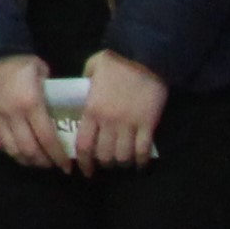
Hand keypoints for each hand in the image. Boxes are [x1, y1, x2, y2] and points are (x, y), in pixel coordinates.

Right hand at [0, 52, 64, 172]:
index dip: (58, 156)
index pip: (47, 138)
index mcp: (31, 104)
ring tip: (34, 160)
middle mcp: (13, 115)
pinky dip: (5, 148)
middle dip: (42, 161)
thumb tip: (58, 105)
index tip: (67, 166)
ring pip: (10, 148)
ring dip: (24, 159)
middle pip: (28, 149)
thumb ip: (50, 91)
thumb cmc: (17, 60)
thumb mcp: (41, 71)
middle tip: (51, 164)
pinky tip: (13, 148)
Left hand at [76, 49, 166, 172]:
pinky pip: (143, 150)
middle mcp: (108, 122)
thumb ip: (85, 84)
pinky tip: (140, 164)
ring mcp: (129, 124)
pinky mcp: (148, 124)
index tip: (84, 171)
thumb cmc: (115, 62)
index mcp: (91, 110)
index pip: (83, 145)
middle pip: (103, 154)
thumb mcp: (91, 70)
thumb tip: (82, 92)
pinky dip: (141, 160)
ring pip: (123, 155)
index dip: (83, 162)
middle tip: (105, 163)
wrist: (144, 57)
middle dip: (103, 163)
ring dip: (121, 162)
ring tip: (122, 161)